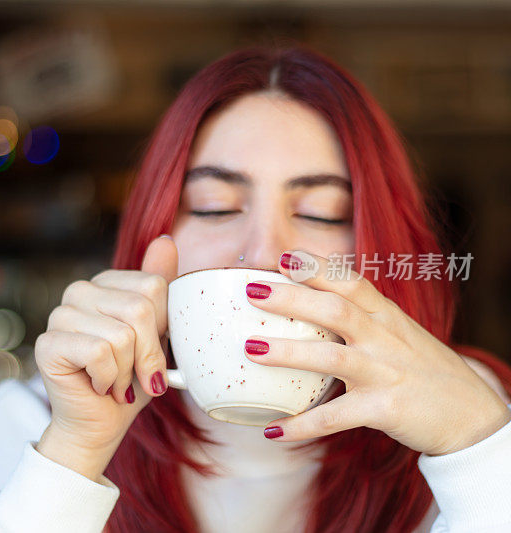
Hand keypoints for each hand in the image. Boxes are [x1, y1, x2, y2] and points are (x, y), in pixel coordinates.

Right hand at [34, 235, 177, 479]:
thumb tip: (165, 241)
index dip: (163, 329)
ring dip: (127, 372)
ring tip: (115, 382)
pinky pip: (100, 353)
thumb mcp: (158, 334)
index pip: (153, 286)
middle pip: (139, 309)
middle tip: (138, 376)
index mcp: (107, 283)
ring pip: (121, 335)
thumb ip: (161, 288)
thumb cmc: (131, 380)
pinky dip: (108, 379)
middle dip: (148, 355)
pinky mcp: (48, 343)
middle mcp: (80, 291)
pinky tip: (97, 386)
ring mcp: (60, 314)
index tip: (154, 354)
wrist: (100, 424)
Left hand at [243, 251, 510, 455]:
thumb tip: (304, 304)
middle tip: (252, 292)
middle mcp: (384, 339)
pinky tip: (272, 430)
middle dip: (291, 300)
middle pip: (335, 311)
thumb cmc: (422, 370)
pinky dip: (302, 425)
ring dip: (289, 353)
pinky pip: (335, 418)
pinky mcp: (384, 409)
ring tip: (251, 349)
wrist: (472, 416)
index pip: (350, 283)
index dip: (317, 268)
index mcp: (385, 316)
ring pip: (332, 358)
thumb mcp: (396, 333)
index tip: (283, 257)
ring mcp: (385, 374)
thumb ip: (359, 318)